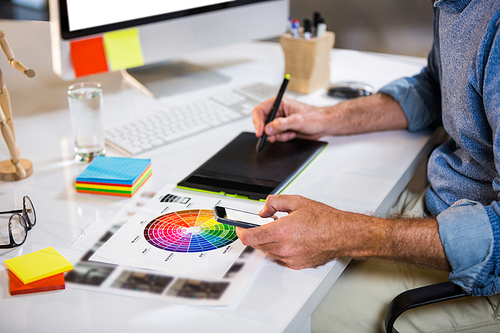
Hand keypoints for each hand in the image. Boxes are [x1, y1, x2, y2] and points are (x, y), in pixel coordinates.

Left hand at [236, 195, 369, 268]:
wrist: (342, 235)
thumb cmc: (325, 220)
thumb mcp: (296, 202)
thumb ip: (275, 202)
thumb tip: (264, 210)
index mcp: (281, 231)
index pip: (250, 237)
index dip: (241, 232)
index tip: (239, 227)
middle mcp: (284, 247)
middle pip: (257, 244)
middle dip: (255, 234)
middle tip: (259, 225)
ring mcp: (290, 258)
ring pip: (267, 252)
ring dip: (267, 241)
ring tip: (278, 229)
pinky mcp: (296, 264)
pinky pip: (279, 258)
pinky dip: (278, 249)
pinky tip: (287, 239)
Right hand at [252, 97, 331, 142]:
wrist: (324, 125)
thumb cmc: (315, 117)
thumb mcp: (297, 120)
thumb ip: (281, 124)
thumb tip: (268, 129)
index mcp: (279, 103)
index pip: (260, 111)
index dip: (258, 122)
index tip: (261, 132)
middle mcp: (278, 111)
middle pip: (262, 122)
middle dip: (268, 131)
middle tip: (274, 136)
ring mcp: (280, 121)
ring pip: (269, 131)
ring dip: (278, 136)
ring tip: (290, 133)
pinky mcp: (283, 129)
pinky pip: (276, 136)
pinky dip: (282, 138)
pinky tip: (292, 135)